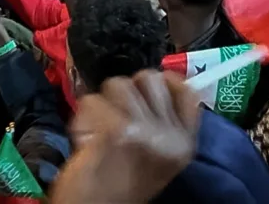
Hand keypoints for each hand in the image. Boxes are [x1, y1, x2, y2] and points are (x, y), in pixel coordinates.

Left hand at [51, 71, 200, 203]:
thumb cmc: (121, 189)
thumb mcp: (157, 159)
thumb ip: (162, 124)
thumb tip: (156, 82)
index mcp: (184, 145)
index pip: (187, 92)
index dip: (165, 82)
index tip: (145, 91)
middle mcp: (170, 137)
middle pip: (149, 79)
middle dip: (127, 91)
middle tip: (115, 117)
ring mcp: (145, 131)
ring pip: (118, 84)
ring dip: (102, 104)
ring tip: (98, 131)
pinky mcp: (116, 130)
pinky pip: (92, 101)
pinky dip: (82, 118)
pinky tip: (85, 141)